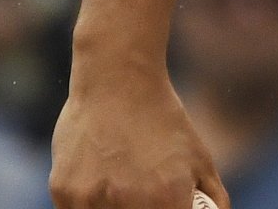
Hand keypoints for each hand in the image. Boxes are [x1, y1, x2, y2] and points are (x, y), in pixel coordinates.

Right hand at [51, 58, 229, 208]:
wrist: (118, 80)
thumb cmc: (164, 120)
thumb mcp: (201, 159)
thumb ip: (214, 200)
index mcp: (167, 198)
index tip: (164, 205)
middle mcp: (128, 202)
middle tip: (140, 193)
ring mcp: (91, 199)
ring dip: (111, 208)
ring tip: (120, 181)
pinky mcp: (63, 192)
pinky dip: (88, 205)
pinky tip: (99, 178)